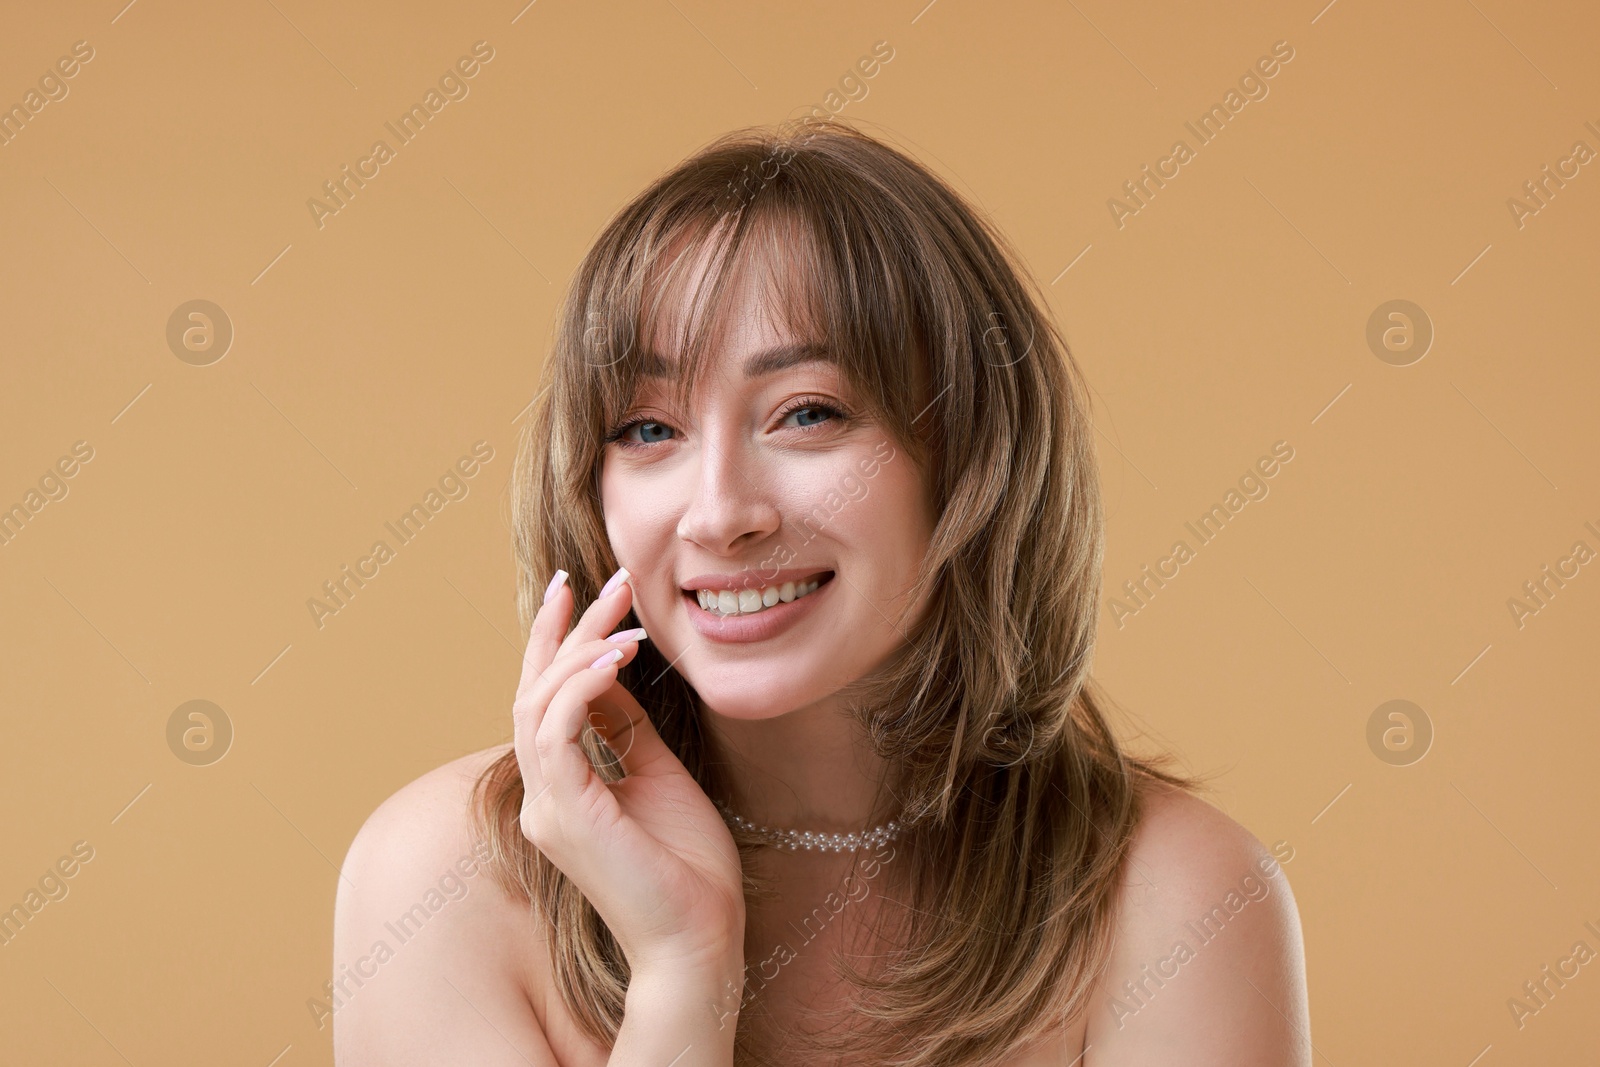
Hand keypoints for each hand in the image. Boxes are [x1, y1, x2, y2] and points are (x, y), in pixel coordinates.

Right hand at [512, 567, 745, 978]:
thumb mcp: (657, 776)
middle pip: (534, 692)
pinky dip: (581, 687)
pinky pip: (555, 734)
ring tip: (623, 615)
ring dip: (577, 650)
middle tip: (595, 580)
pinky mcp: (567, 817)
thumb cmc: (687, 867)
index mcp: (560, 791)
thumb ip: (626, 730)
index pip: (544, 701)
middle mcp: (542, 798)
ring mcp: (547, 810)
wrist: (700, 938)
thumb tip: (613, 674)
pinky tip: (616, 657)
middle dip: (562, 630)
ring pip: (537, 706)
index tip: (583, 591)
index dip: (557, 644)